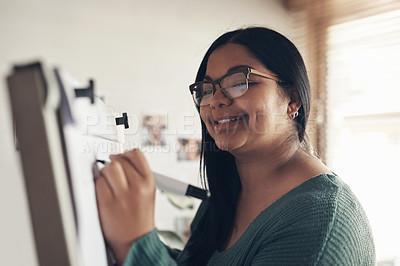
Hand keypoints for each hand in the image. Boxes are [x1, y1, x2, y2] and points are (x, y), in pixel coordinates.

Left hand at [95, 149, 155, 263]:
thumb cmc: (139, 216)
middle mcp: (137, 187)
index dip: (124, 154)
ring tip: (108, 184)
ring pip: (106, 169)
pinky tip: (103, 194)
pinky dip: (97, 186)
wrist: (136, 241)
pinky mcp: (107, 204)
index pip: (135, 154)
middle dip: (113, 165)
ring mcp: (122, 196)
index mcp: (149, 182)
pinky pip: (97, 183)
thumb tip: (117, 157)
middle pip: (118, 161)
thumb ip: (136, 173)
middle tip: (112, 175)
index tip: (118, 157)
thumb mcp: (147, 191)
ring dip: (104, 175)